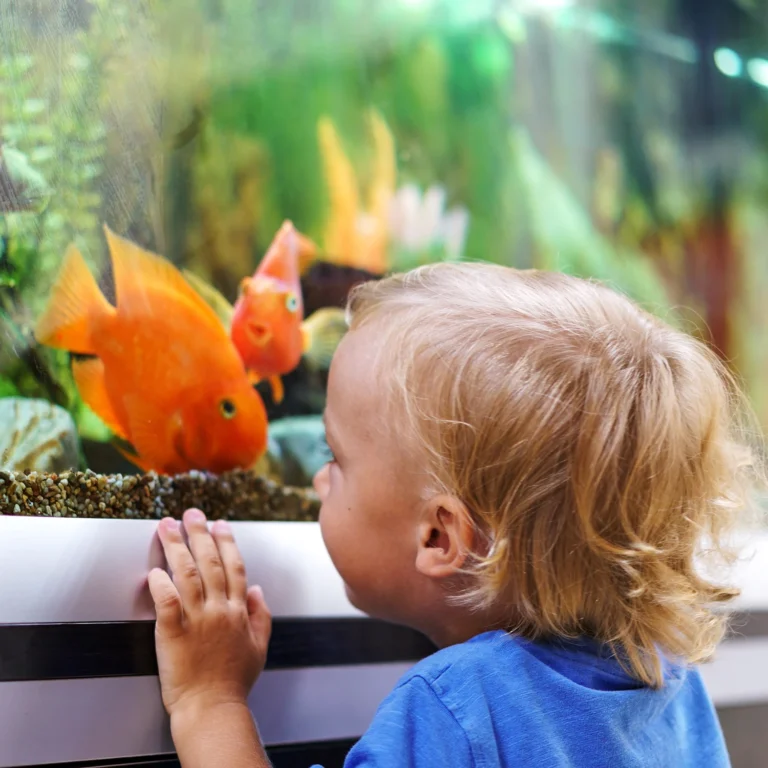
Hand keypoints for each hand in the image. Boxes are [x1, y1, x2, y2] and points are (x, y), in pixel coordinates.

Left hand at [148, 509, 271, 718]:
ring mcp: (196, 620)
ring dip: (176, 548)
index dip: (226, 542)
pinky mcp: (173, 634)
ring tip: (167, 527)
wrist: (213, 709)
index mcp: (238, 611)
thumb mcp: (259, 647)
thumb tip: (257, 589)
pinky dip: (160, 585)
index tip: (220, 524)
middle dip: (199, 534)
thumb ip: (260, 616)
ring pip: (187, 575)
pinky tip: (154, 570)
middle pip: (210, 562)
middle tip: (191, 514)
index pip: (234, 566)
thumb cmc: (234, 683)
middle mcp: (218, 610)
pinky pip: (166, 603)